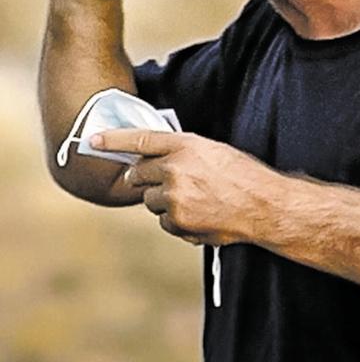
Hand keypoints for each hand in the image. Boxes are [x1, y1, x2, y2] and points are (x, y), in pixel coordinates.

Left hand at [91, 129, 277, 245]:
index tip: (92, 140)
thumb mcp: (213, 151)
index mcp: (185, 146)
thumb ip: (182, 152)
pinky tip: (200, 215)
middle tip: (163, 181)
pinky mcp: (178, 222)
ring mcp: (174, 198)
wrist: (264, 206)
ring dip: (164, 201)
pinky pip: (164, 222)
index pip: (140, 139)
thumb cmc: (243, 176)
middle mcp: (175, 169)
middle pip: (138, 174)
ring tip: (196, 200)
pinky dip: (176, 221)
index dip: (113, 139)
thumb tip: (155, 160)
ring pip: (150, 200)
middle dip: (143, 178)